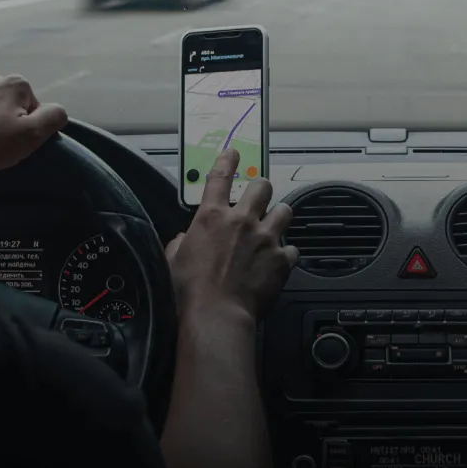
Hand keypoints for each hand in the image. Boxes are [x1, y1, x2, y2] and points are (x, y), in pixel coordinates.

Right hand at [165, 149, 298, 320]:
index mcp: (211, 217)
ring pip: (285, 210)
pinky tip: (279, 262)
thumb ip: (182, 242)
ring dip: (279, 216)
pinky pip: (292, 249)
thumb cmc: (190, 291)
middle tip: (259, 198)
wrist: (216, 314)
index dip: (227, 160)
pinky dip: (286, 254)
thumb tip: (185, 239)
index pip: (219, 177)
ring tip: (274, 226)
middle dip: (261, 189)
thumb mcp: (174, 260)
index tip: (234, 152)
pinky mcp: (282, 259)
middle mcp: (241, 221)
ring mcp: (265, 238)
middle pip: (262, 186)